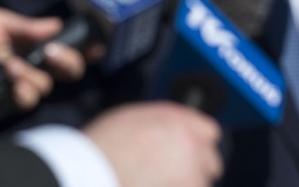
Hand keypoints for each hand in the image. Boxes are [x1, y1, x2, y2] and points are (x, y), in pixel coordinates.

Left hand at [0, 7, 90, 109]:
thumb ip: (27, 25)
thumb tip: (56, 25)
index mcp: (32, 44)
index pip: (66, 46)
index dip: (84, 46)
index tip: (93, 44)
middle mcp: (33, 66)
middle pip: (70, 68)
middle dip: (68, 58)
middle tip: (50, 53)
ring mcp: (24, 87)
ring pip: (48, 85)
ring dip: (32, 74)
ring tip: (9, 68)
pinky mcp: (12, 105)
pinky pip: (31, 101)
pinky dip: (24, 91)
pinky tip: (12, 84)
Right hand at [82, 102, 222, 186]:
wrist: (88, 174)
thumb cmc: (102, 147)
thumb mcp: (133, 118)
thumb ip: (162, 121)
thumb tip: (171, 129)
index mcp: (182, 124)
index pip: (209, 132)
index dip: (195, 141)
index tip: (188, 151)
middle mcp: (192, 149)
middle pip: (210, 161)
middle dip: (194, 167)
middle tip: (171, 173)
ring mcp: (191, 178)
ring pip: (199, 183)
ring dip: (184, 184)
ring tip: (156, 182)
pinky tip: (154, 186)